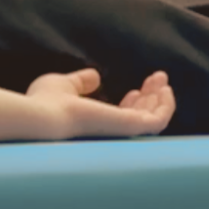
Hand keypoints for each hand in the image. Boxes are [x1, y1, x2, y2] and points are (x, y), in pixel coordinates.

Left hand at [25, 68, 173, 138]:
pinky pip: (158, 121)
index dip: (134, 105)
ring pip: (152, 119)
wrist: (42, 116)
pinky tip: (165, 89)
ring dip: (161, 99)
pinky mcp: (129, 127)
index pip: (122, 118)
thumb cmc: (45, 103)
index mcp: (95, 123)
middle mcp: (110, 131)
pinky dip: (166, 107)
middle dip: (152, 98)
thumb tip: (95, 77)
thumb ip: (80, 82)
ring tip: (161, 79)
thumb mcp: (63, 85)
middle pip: (141, 117)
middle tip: (158, 78)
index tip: (136, 89)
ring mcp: (120, 130)